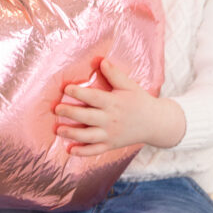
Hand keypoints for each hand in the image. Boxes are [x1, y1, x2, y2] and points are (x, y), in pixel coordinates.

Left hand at [53, 57, 185, 156]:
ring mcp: (110, 134)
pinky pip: (95, 150)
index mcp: (114, 103)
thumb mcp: (129, 86)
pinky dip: (83, 152)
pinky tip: (70, 150)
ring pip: (89, 136)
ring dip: (73, 134)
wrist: (155, 123)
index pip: (94, 97)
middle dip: (71, 112)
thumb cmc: (139, 101)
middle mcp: (111, 120)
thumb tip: (100, 60)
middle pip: (88, 117)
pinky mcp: (111, 145)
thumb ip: (114, 74)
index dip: (80, 93)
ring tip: (58, 130)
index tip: (66, 88)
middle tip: (56, 108)